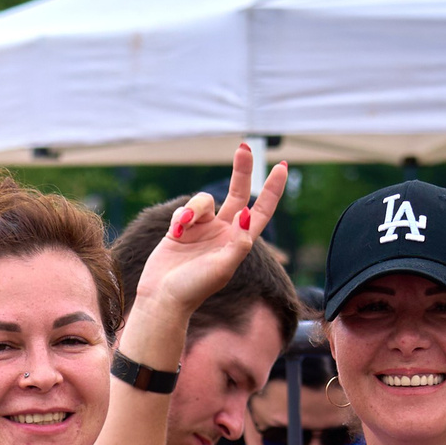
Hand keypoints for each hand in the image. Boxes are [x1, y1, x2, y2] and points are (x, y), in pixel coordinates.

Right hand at [132, 145, 288, 321]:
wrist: (163, 297)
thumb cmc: (194, 288)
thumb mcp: (223, 268)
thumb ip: (239, 243)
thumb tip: (248, 214)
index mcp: (239, 241)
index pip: (262, 210)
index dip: (273, 189)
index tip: (282, 166)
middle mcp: (224, 232)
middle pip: (238, 192)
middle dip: (242, 170)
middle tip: (244, 147)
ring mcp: (203, 229)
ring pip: (204, 200)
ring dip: (194, 209)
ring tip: (182, 230)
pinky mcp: (182, 229)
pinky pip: (185, 210)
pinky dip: (180, 218)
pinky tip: (174, 235)